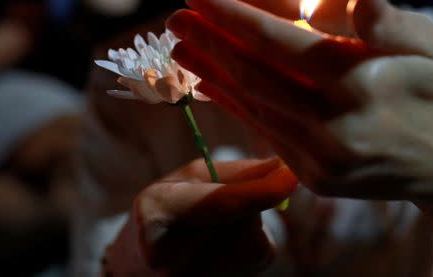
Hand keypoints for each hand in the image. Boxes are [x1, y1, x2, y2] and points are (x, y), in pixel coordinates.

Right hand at [104, 157, 296, 275]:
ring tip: (210, 230)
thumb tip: (281, 165)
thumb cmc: (168, 210)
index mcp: (157, 213)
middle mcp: (172, 256)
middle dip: (250, 197)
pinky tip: (219, 249)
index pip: (220, 203)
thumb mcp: (188, 179)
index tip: (290, 176)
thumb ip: (234, 173)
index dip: (260, 190)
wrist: (141, 268)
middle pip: (243, 217)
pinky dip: (249, 242)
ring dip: (248, 222)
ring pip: (254, 235)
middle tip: (221, 199)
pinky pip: (257, 252)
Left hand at [167, 0, 432, 276]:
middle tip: (174, 18)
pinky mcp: (314, 178)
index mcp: (359, 84)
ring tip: (180, 49)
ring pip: (253, 106)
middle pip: (254, 76)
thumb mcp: (425, 45)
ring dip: (212, 76)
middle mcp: (334, 125)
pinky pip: (265, 132)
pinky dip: (236, 105)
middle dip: (209, 44)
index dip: (232, 17)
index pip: (279, 43)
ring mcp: (321, 158)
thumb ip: (390, 21)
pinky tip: (214, 84)